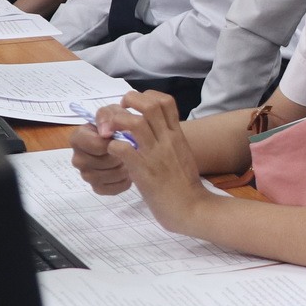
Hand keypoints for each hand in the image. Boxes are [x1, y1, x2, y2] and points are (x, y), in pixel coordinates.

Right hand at [69, 108, 134, 196]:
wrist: (125, 140)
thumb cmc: (116, 124)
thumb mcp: (112, 111)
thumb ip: (107, 116)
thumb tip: (105, 133)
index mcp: (77, 138)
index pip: (94, 145)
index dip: (110, 143)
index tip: (118, 139)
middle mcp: (78, 158)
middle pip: (99, 163)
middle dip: (117, 157)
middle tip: (128, 152)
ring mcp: (86, 175)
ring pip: (104, 177)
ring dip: (121, 170)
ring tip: (130, 161)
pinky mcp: (97, 188)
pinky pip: (110, 190)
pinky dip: (123, 182)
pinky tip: (128, 173)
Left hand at [99, 90, 211, 233]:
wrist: (193, 209)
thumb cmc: (186, 186)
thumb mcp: (182, 154)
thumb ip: (169, 141)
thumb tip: (155, 132)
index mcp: (177, 135)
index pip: (165, 101)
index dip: (146, 96)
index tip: (136, 107)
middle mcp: (167, 140)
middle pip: (149, 105)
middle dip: (129, 102)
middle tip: (121, 112)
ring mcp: (155, 155)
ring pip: (134, 123)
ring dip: (118, 122)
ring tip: (112, 131)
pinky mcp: (144, 171)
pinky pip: (123, 149)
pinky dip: (113, 147)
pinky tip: (113, 153)